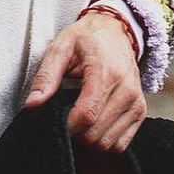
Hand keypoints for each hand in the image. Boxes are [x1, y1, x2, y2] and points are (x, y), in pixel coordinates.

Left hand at [24, 12, 145, 152]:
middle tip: (66, 115)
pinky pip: (121, 144)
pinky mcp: (140, 112)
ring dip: (90, 138)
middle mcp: (126, 90)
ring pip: (108, 143)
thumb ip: (46, 76)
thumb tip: (33, 104)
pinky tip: (95, 123)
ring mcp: (136, 103)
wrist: (115, 30)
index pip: (87, 116)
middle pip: (96, 134)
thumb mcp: (61, 48)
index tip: (57, 119)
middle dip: (76, 132)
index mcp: (105, 72)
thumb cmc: (87, 38)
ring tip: (80, 117)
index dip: (67, 126)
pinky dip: (105, 140)